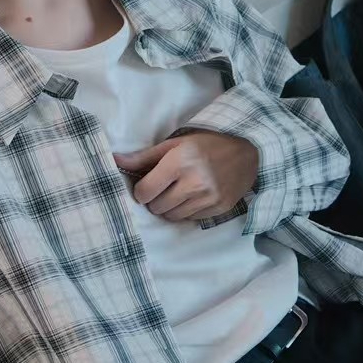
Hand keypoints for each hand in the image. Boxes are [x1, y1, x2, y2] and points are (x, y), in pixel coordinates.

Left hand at [113, 131, 257, 221]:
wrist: (247, 153)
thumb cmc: (206, 145)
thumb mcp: (175, 144)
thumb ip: (144, 156)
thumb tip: (115, 160)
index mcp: (180, 162)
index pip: (145, 192)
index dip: (141, 190)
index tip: (147, 184)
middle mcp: (194, 182)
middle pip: (156, 207)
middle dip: (155, 199)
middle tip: (163, 188)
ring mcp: (208, 198)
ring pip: (172, 216)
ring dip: (169, 207)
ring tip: (177, 192)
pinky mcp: (218, 209)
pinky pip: (189, 219)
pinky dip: (186, 211)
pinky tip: (192, 197)